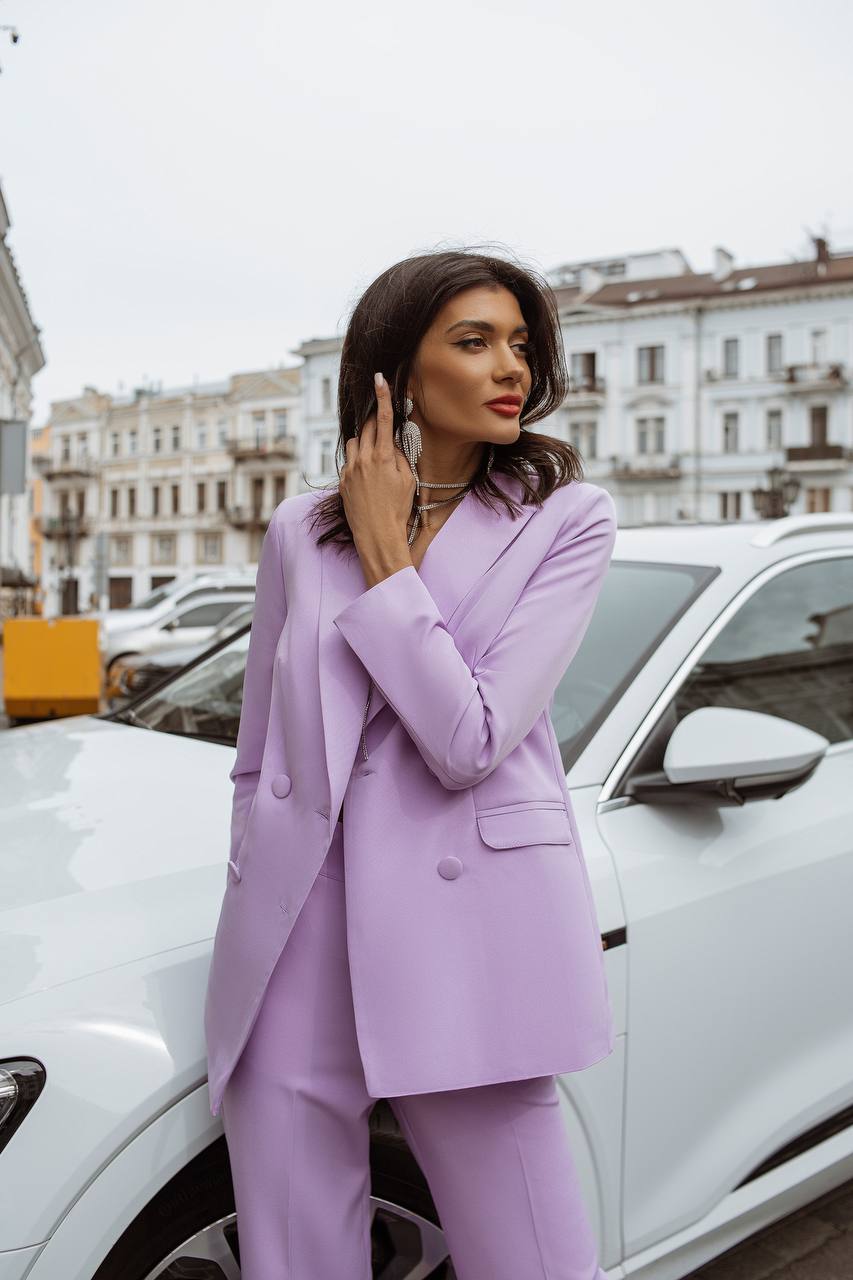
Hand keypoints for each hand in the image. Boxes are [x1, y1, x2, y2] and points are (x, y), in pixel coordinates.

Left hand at [340, 373, 416, 574]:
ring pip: (354, 441)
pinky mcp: (341, 481)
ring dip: (364, 441)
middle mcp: (362, 460)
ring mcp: (349, 470)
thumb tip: (392, 441)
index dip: (382, 397)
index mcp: (382, 457)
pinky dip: (358, 460)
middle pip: (366, 427)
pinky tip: (368, 476)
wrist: (377, 535)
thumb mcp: (407, 480)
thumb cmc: (398, 510)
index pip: (382, 420)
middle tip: (383, 424)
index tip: (379, 379)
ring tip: (376, 458)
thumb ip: (399, 456)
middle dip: (374, 421)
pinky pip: (349, 460)